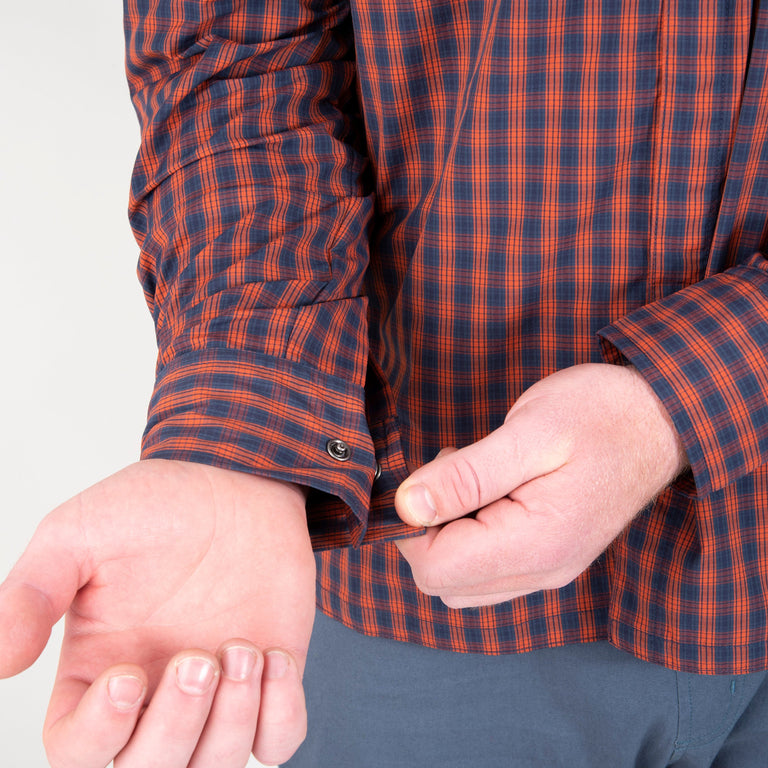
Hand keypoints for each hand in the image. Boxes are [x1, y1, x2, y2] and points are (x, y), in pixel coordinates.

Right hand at [0, 459, 314, 767]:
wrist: (235, 481)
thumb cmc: (155, 506)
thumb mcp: (77, 534)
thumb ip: (32, 595)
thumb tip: (0, 662)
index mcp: (98, 671)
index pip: (79, 751)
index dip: (101, 731)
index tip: (129, 674)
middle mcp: (156, 694)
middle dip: (178, 726)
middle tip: (198, 657)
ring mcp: (217, 692)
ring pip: (216, 765)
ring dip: (233, 720)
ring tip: (242, 651)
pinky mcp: (269, 679)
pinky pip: (279, 740)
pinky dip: (281, 715)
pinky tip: (274, 656)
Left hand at [394, 363, 687, 608]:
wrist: (662, 419)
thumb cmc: (601, 414)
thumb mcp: (528, 432)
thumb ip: (464, 475)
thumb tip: (406, 506)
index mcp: (536, 544)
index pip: (435, 568)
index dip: (411, 527)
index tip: (427, 478)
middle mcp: (542, 572)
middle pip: (444, 582)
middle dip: (427, 531)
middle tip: (453, 473)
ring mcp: (549, 570)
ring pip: (462, 583)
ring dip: (448, 535)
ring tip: (475, 479)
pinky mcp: (551, 559)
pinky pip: (489, 571)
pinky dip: (471, 538)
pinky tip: (490, 493)